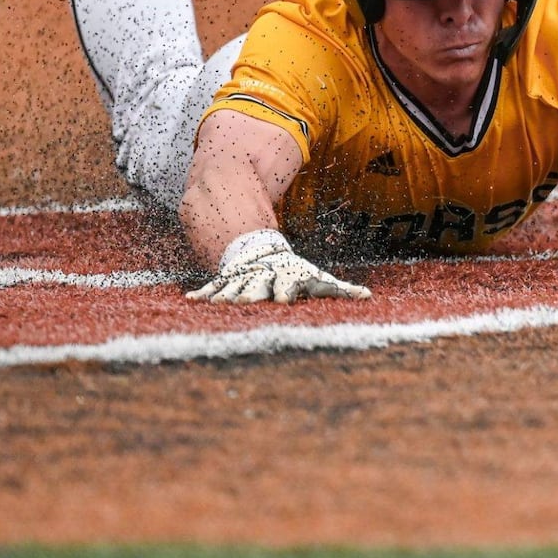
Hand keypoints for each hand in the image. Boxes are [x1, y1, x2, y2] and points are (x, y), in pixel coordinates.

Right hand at [186, 231, 370, 303]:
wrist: (266, 253)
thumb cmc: (297, 274)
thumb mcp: (319, 279)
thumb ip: (341, 289)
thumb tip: (368, 297)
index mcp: (287, 278)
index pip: (287, 284)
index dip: (287, 291)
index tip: (284, 300)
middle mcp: (264, 278)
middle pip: (258, 286)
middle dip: (253, 294)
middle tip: (249, 303)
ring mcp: (244, 278)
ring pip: (234, 287)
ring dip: (226, 296)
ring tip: (218, 304)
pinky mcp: (228, 281)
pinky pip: (213, 287)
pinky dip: (202, 294)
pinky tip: (189, 300)